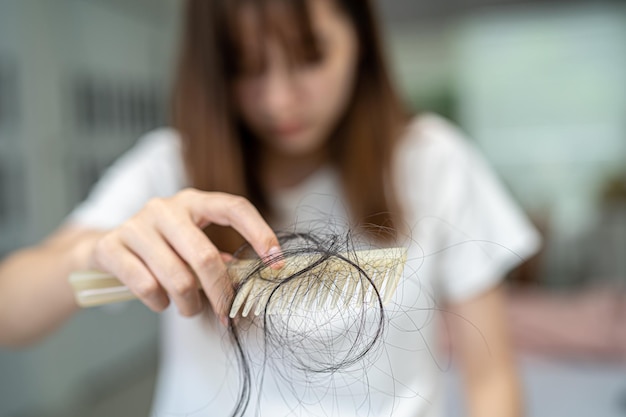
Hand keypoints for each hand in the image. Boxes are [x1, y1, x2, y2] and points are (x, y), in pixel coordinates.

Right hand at [89, 189, 280, 319]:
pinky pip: (146, 286)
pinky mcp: (111, 246)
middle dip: (220, 292)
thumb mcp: (190, 244)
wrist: (104, 248)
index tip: (276, 263)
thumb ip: (217, 257)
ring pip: (177, 278)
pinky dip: (159, 303)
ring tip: (189, 308)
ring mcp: (136, 225)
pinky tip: (161, 301)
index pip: (234, 207)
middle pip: (205, 256)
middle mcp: (165, 207)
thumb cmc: (160, 248)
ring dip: (189, 304)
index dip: (260, 233)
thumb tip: (248, 279)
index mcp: (193, 201)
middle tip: (226, 312)